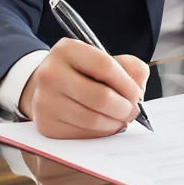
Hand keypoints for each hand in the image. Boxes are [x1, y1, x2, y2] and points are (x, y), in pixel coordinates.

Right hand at [24, 39, 146, 138]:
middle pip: (100, 97)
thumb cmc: (80, 73)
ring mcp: (46, 101)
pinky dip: (100, 132)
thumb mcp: (102, 59)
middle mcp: (51, 73)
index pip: (105, 67)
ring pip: (93, 120)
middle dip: (124, 108)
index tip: (136, 94)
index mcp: (67, 50)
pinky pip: (83, 134)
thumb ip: (128, 67)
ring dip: (115, 123)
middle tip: (131, 110)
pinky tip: (104, 124)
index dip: (127, 84)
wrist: (45, 87)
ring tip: (120, 118)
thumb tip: (138, 89)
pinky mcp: (46, 125)